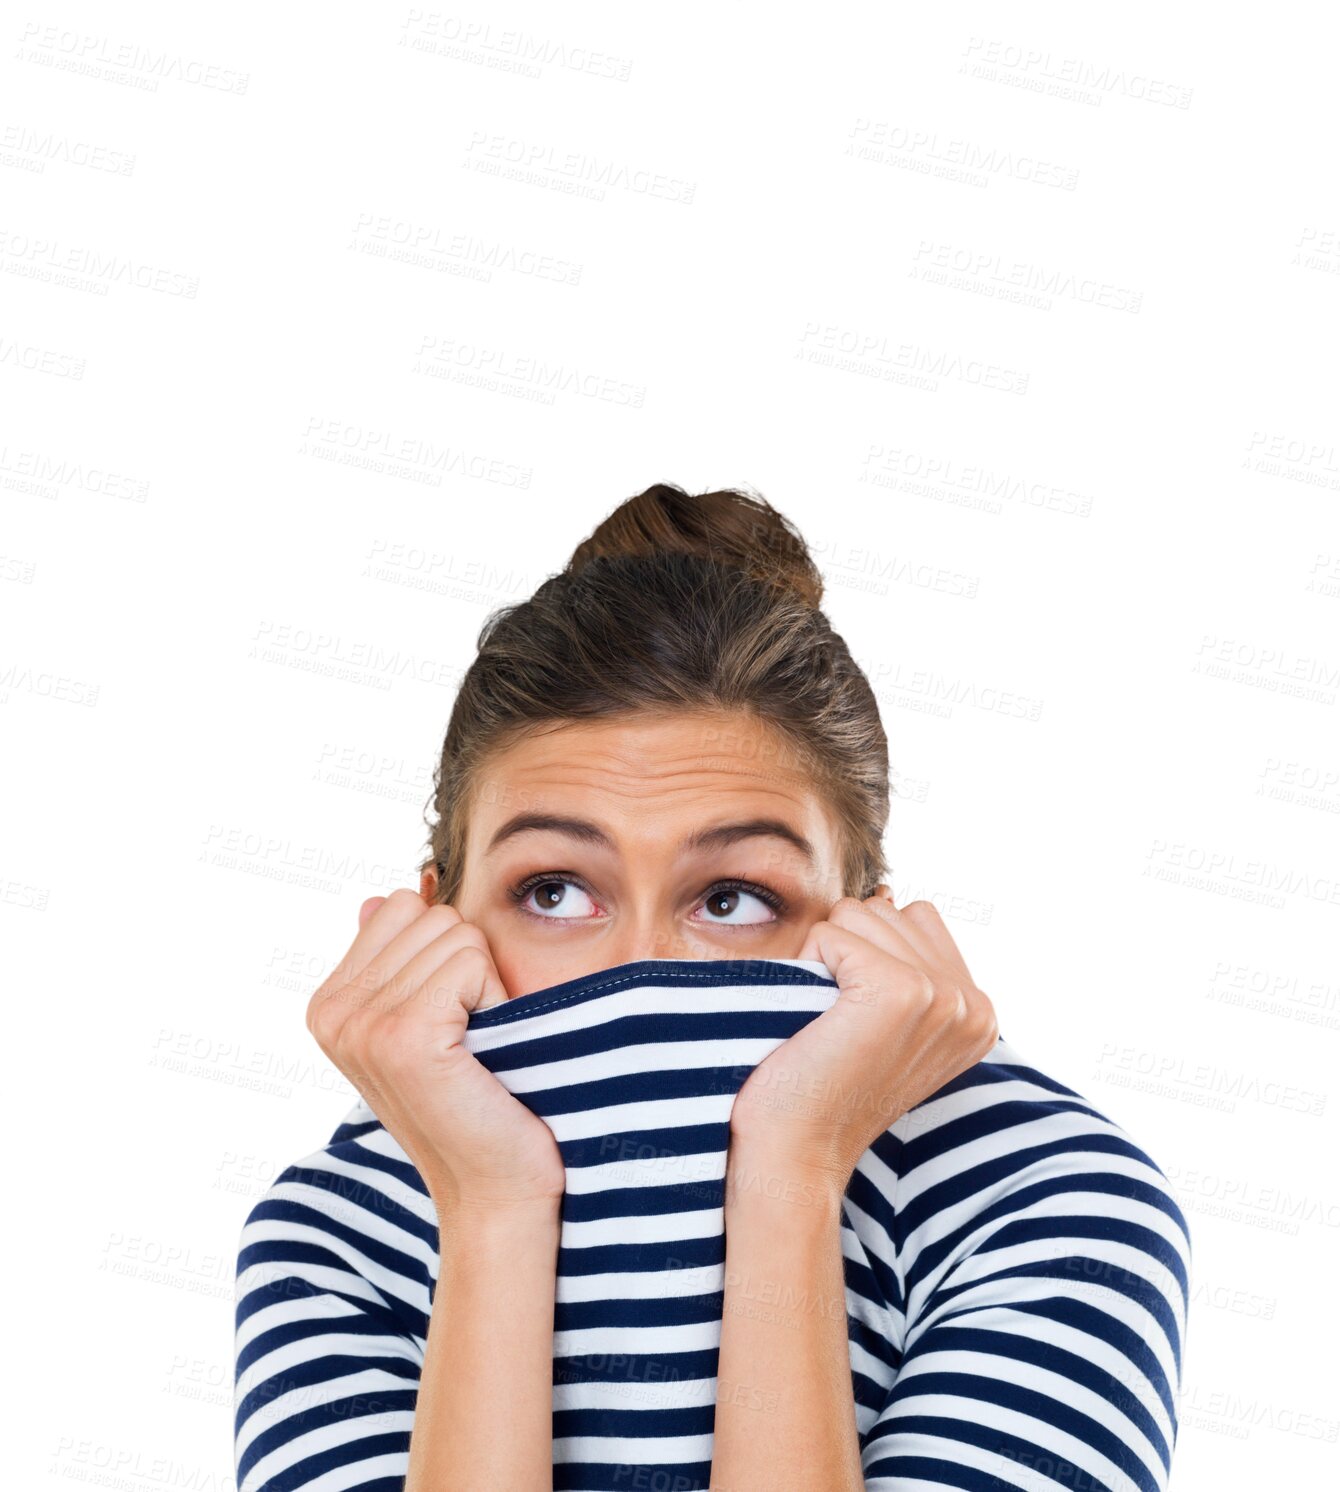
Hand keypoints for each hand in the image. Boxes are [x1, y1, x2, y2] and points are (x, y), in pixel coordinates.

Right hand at [306, 888, 565, 1215]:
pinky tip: (483, 1055)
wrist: (496, 1188)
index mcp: (328, 1004)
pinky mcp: (405, 1037)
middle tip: (464, 1039)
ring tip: (472, 1050)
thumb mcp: (421, 1022)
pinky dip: (496, 1000)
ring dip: (484, 986)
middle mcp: (332, 1012)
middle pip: (431, 914)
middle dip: (466, 965)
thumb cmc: (472, 1101)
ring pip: (457, 932)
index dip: (445, 954)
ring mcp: (362, 1025)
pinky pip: (472, 960)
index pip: (404, 906)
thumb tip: (373, 899)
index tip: (445, 1020)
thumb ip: (393, 960)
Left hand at [729, 891, 998, 1191]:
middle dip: (846, 950)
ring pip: (859, 913)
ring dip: (826, 958)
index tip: (860, 1020)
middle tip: (839, 1023)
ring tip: (830, 1022)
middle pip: (886, 908)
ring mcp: (941, 997)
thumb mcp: (887, 1021)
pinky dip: (807, 965)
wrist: (795, 1150)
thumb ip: (907, 960)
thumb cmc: (823, 1082)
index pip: (915, 916)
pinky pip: (831, 931)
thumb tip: (887, 891)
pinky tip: (817, 1021)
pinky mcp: (899, 991)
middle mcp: (972, 1005)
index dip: (868, 952)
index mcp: (979, 1012)